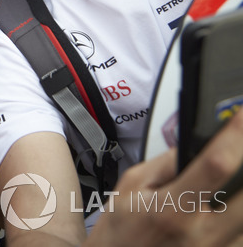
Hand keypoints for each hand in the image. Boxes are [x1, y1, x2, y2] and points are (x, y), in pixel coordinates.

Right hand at [86, 109, 242, 246]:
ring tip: (225, 186)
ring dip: (242, 195)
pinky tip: (228, 207)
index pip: (214, 165)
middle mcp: (200, 234)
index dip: (234, 137)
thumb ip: (166, 163)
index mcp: (171, 209)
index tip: (241, 117)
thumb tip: (198, 142)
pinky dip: (240, 218)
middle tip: (240, 153)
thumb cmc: (121, 232)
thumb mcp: (131, 186)